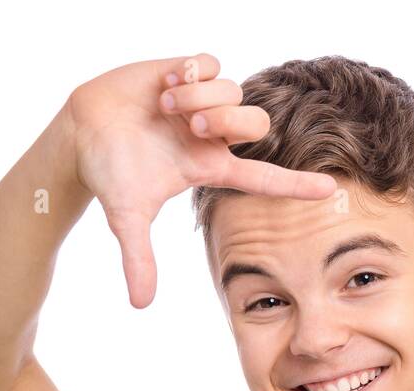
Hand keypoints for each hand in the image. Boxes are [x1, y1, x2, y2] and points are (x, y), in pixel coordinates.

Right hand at [65, 53, 336, 307]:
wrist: (83, 130)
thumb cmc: (110, 173)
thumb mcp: (126, 217)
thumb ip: (138, 259)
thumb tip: (140, 305)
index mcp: (211, 168)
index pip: (265, 178)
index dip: (298, 183)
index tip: (331, 189)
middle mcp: (215, 135)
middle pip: (258, 124)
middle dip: (228, 122)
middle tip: (192, 129)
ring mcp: (204, 103)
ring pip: (233, 89)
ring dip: (197, 98)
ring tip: (165, 106)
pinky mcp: (188, 71)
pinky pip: (210, 63)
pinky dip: (188, 73)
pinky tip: (164, 85)